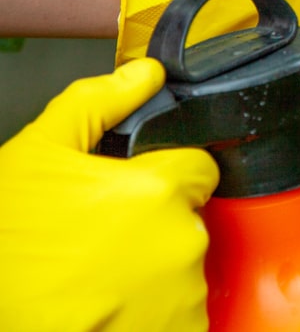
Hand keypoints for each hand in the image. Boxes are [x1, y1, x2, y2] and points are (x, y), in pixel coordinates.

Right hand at [0, 59, 218, 330]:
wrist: (0, 315)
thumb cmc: (7, 244)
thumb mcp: (37, 154)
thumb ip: (96, 104)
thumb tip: (144, 73)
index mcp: (160, 189)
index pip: (200, 166)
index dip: (171, 171)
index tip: (144, 186)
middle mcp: (183, 240)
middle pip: (189, 215)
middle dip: (156, 219)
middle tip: (106, 236)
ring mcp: (184, 291)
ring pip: (184, 262)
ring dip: (155, 265)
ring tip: (103, 274)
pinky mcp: (183, 329)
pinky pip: (184, 308)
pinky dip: (158, 306)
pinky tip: (116, 303)